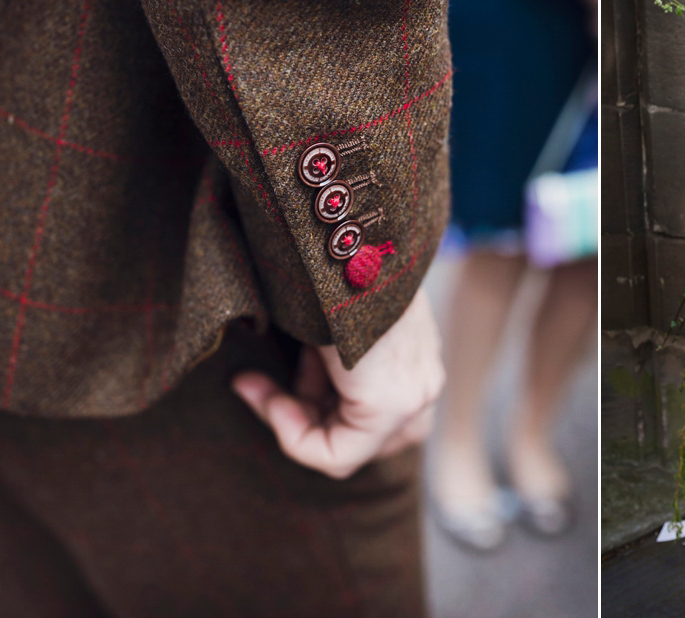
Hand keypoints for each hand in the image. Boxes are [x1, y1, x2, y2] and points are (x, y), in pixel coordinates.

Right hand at [232, 287, 443, 478]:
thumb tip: (262, 382)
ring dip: (295, 417)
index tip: (252, 379)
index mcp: (417, 356)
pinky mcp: (393, 403)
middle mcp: (425, 380)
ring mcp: (416, 394)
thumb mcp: (324, 319)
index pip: (369, 418)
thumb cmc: (324, 267)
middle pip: (363, 437)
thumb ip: (320, 360)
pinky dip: (293, 433)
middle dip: (306, 415)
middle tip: (265, 383)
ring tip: (264, 375)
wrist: (338, 237)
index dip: (302, 407)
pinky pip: (339, 454)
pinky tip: (260, 391)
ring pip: (349, 447)